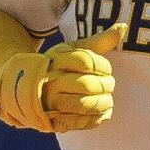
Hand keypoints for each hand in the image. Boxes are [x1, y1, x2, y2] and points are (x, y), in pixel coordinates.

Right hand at [0, 24, 125, 131]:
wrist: (25, 90)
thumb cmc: (58, 67)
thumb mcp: (74, 50)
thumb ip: (99, 41)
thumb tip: (124, 26)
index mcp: (56, 59)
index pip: (86, 61)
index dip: (103, 66)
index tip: (107, 70)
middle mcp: (51, 80)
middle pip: (87, 85)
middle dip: (106, 86)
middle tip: (110, 85)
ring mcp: (50, 102)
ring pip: (84, 105)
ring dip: (103, 104)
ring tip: (108, 100)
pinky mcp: (53, 121)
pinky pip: (79, 123)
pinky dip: (96, 120)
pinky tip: (102, 113)